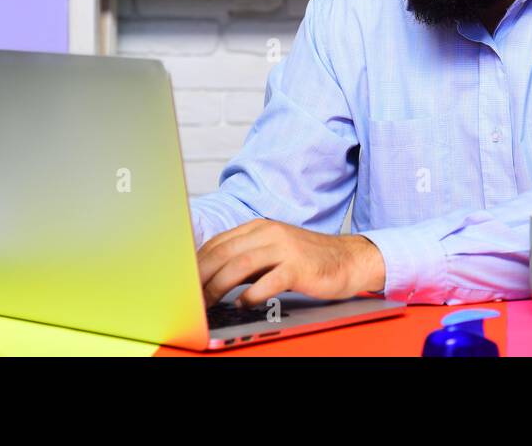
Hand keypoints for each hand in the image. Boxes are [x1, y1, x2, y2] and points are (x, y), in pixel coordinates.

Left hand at [197, 218, 385, 307]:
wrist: (349, 259)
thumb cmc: (307, 261)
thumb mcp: (273, 252)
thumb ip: (245, 259)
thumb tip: (210, 277)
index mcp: (260, 227)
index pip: (218, 242)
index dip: (197, 263)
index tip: (183, 282)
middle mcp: (270, 232)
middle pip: (224, 252)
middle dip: (201, 276)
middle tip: (189, 298)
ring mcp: (285, 248)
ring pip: (240, 264)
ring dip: (218, 286)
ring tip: (207, 303)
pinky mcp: (299, 266)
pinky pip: (268, 280)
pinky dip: (251, 294)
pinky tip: (243, 304)